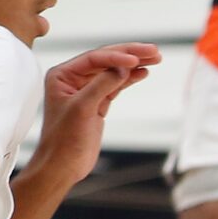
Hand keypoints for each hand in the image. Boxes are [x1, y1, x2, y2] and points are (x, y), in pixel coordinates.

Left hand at [32, 43, 161, 184]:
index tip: (135, 59)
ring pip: (113, 72)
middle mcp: (73, 79)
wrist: (61, 168)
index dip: (116, 57)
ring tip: (156, 58)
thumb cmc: (63, 142)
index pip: (94, 58)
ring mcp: (86, 91)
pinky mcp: (97, 104)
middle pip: (106, 60)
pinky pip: (115, 85)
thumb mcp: (82, 109)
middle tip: (153, 51)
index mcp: (62, 76)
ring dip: (134, 65)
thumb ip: (102, 85)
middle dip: (130, 55)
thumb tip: (124, 68)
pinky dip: (130, 79)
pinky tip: (143, 72)